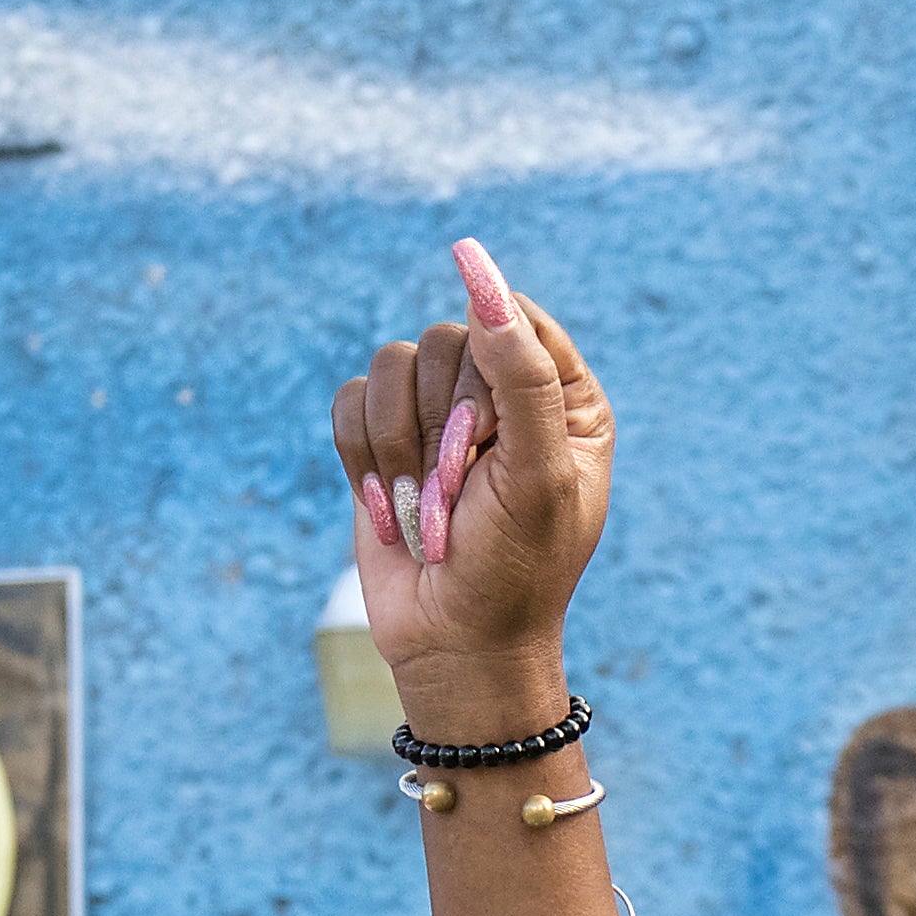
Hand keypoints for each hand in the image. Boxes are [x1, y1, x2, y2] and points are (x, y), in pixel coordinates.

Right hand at [333, 238, 614, 699]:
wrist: (453, 644)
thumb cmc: (514, 568)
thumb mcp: (536, 471)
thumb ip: (518, 370)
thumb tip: (477, 270)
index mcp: (565, 398)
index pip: (515, 320)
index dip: (491, 375)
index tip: (487, 437)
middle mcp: (503, 397)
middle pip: (451, 338)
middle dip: (445, 427)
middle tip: (463, 493)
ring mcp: (437, 416)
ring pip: (392, 363)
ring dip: (401, 448)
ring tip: (427, 511)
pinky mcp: (381, 440)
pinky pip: (350, 401)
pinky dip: (362, 458)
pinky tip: (389, 508)